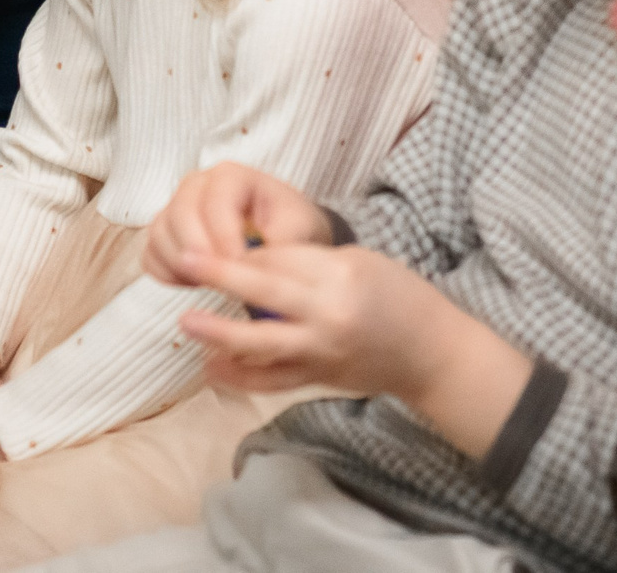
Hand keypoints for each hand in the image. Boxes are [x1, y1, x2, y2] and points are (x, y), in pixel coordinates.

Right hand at [144, 162, 332, 288]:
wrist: (282, 234)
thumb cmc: (290, 225)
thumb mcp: (299, 228)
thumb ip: (281, 243)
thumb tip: (255, 267)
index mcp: (231, 176)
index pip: (215, 202)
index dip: (224, 236)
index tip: (239, 266)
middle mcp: (196, 186)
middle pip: (179, 213)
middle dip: (198, 252)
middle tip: (218, 280)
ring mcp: (176, 209)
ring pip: (160, 234)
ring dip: (182, 265)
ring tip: (211, 284)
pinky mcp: (165, 235)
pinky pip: (150, 254)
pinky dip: (167, 274)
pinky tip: (194, 285)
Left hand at [168, 242, 533, 459]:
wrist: (433, 353)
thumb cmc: (400, 297)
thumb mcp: (361, 263)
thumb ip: (311, 264)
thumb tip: (256, 261)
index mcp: (340, 276)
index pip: (282, 257)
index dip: (245, 249)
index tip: (215, 236)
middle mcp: (328, 315)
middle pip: (264, 291)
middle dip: (220, 274)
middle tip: (183, 259)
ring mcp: (321, 352)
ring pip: (262, 342)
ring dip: (219, 332)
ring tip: (187, 322)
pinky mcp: (318, 378)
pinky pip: (272, 379)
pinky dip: (240, 375)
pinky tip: (211, 368)